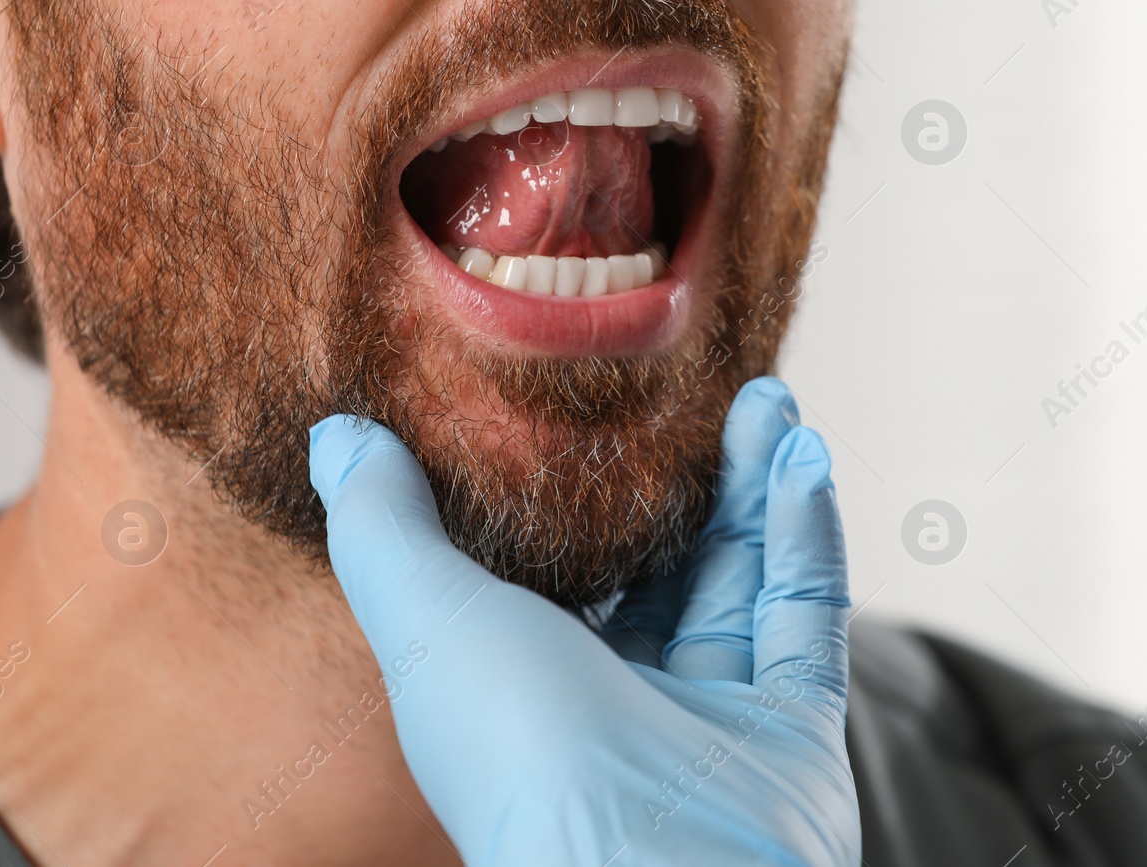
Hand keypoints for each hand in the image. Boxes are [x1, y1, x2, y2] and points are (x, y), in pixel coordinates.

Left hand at [308, 377, 859, 865]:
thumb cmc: (518, 754)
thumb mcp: (427, 618)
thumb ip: (385, 526)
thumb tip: (339, 438)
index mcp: (529, 686)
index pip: (565, 575)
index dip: (587, 495)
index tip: (602, 410)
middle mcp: (623, 705)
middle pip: (668, 567)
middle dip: (692, 477)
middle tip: (712, 392)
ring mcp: (714, 718)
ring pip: (743, 579)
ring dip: (757, 485)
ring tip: (768, 397)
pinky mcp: (794, 730)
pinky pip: (807, 616)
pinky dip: (808, 534)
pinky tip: (803, 457)